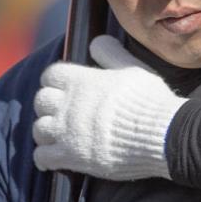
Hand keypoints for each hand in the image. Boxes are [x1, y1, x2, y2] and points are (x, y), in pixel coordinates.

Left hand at [32, 36, 185, 180]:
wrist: (162, 135)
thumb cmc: (150, 100)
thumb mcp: (133, 69)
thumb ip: (111, 54)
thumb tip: (96, 41)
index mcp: (81, 80)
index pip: (51, 74)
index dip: (56, 81)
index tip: (64, 88)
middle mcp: (68, 105)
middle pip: (41, 101)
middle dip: (49, 106)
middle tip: (61, 112)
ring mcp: (67, 132)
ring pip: (39, 129)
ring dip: (47, 132)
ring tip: (58, 136)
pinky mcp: (72, 157)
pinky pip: (43, 157)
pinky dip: (45, 159)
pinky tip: (51, 160)